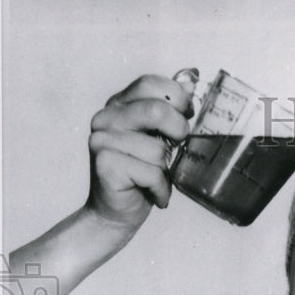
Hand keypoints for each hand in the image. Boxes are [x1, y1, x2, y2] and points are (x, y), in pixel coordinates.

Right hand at [87, 74, 193, 229]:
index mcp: (119, 106)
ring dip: (165, 171)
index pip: (150, 84)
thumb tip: (192, 81)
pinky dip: (160, 189)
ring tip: (155, 179)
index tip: (186, 116)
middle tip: (176, 148)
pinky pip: (151, 173)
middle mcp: (106, 118)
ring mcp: (102, 140)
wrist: (116, 213)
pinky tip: (153, 193)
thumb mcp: (158, 139)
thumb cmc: (141, 176)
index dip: (176, 98)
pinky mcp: (105, 164)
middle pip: (156, 110)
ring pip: (156, 149)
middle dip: (178, 131)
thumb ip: (169, 112)